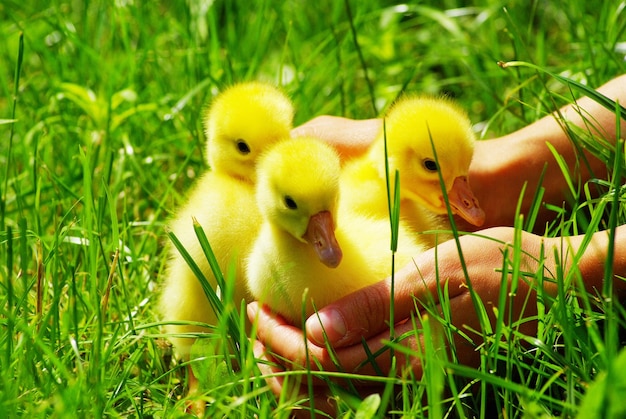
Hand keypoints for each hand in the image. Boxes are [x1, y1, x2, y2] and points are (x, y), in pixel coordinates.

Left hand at [248, 227, 558, 400]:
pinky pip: (366, 372)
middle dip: (280, 355)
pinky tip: (322, 335)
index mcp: (404, 355)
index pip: (321, 360)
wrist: (550, 280)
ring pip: (342, 383)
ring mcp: (416, 370)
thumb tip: (316, 332)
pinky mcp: (424, 359)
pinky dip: (332, 361)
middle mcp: (407, 374)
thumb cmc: (497, 267)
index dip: (280, 340)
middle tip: (257, 319)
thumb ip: (376, 307)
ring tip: (275, 331)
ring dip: (302, 362)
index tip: (257, 309)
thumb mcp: (433, 275)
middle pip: (325, 382)